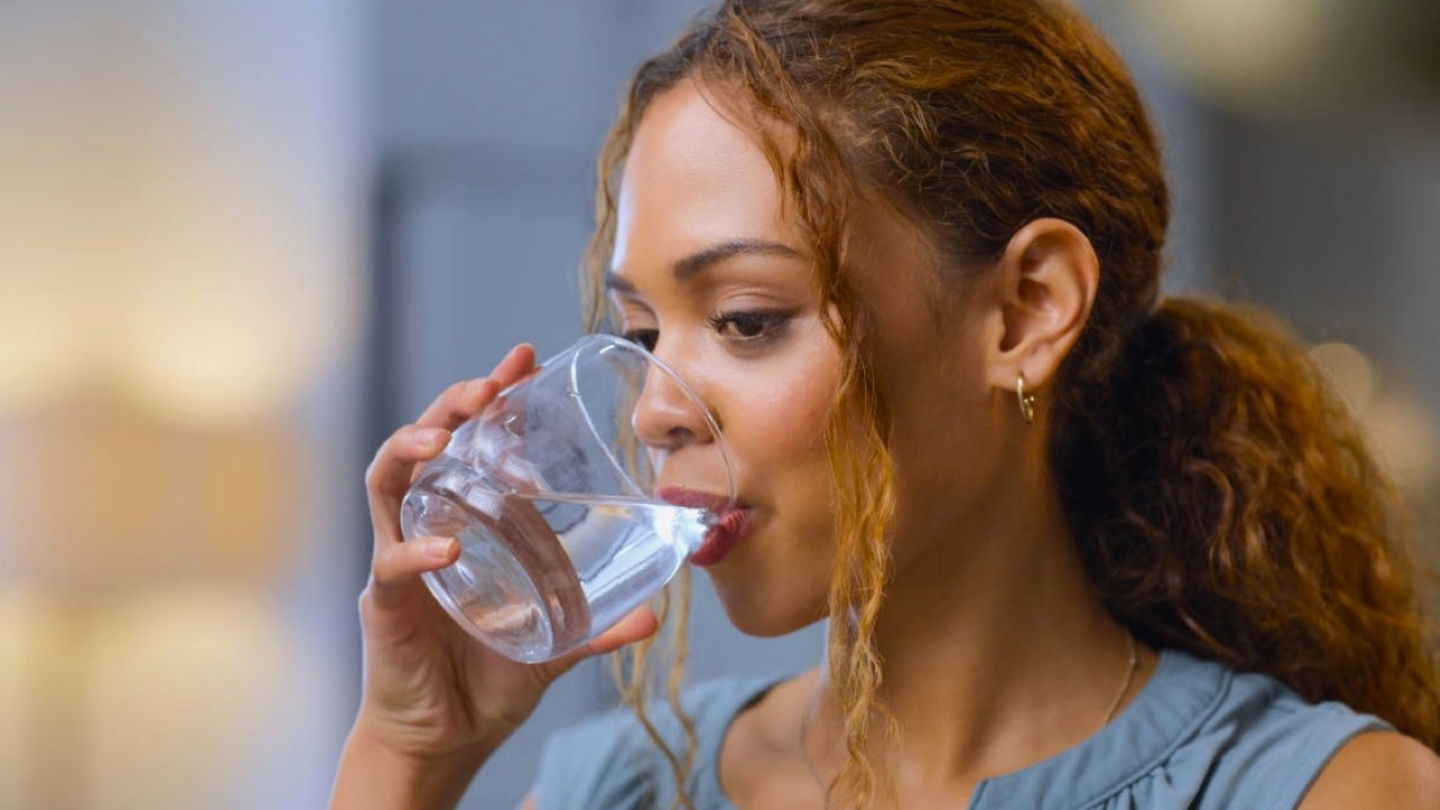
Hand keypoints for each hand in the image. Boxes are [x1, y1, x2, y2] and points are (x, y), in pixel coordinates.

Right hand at [347, 342, 658, 766]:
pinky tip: (448, 551)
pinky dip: (417, 554)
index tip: (523, 359)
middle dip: (452, 404)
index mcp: (466, 523)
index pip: (469, 442)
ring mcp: (400, 561)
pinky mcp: (385, 603)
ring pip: (388, 484)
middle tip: (490, 383)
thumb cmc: (487, 678)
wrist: (444, 737)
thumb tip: (655, 614)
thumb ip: (597, 627)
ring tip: (447, 436)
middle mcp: (426, 529)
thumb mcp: (555, 642)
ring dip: (412, 449)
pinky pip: (393, 566)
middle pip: (424, 445)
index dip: (491, 397)